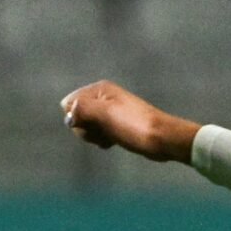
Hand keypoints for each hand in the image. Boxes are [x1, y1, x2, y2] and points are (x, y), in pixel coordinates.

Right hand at [60, 81, 196, 162]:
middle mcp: (103, 97)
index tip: (92, 122)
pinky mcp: (116, 126)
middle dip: (86, 128)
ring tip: (111, 136)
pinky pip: (99, 134)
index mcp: (100, 89)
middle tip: (103, 130)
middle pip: (76, 116)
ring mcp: (110, 112)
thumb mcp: (104, 113)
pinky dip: (103, 140)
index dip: (76, 117)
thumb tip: (68, 113)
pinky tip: (113, 142)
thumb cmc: (134, 125)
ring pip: (87, 127)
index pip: (68, 103)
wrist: (162, 139)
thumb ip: (81, 108)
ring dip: (95, 136)